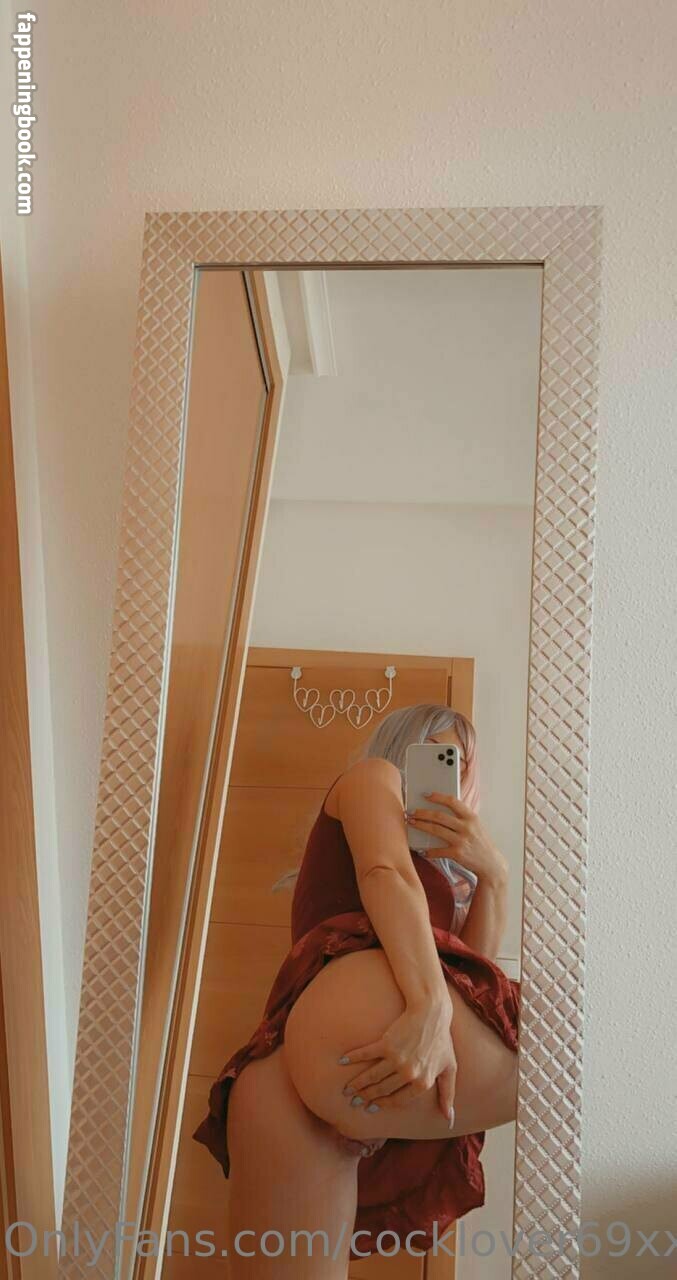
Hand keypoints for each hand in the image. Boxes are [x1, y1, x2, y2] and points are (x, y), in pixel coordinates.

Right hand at [338, 996, 456, 1123]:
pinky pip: (366, 1055)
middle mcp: (408, 1074)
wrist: (433, 1012)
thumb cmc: (442, 1040)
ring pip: (372, 1077)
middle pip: (382, 1090)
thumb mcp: (449, 1068)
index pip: (399, 1100)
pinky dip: (352, 1058)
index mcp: (422, 1083)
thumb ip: (448, 1094)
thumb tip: (449, 1119)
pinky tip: (342, 1061)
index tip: (373, 1106)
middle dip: (366, 1096)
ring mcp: (396, 1059)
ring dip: (357, 1084)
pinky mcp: (386, 1044)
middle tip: (354, 1100)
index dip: (384, 1104)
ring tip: (347, 1089)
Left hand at [406, 792, 507, 885]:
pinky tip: (421, 850)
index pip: (453, 801)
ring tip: (411, 822)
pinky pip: (438, 850)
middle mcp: (466, 827)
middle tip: (411, 811)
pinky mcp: (457, 854)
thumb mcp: (476, 826)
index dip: (438, 797)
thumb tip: (439, 810)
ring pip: (436, 830)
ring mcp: (461, 840)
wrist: (491, 864)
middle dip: (422, 813)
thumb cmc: (480, 843)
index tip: (426, 795)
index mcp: (471, 817)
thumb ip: (462, 818)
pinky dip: (428, 851)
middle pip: (439, 816)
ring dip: (421, 825)